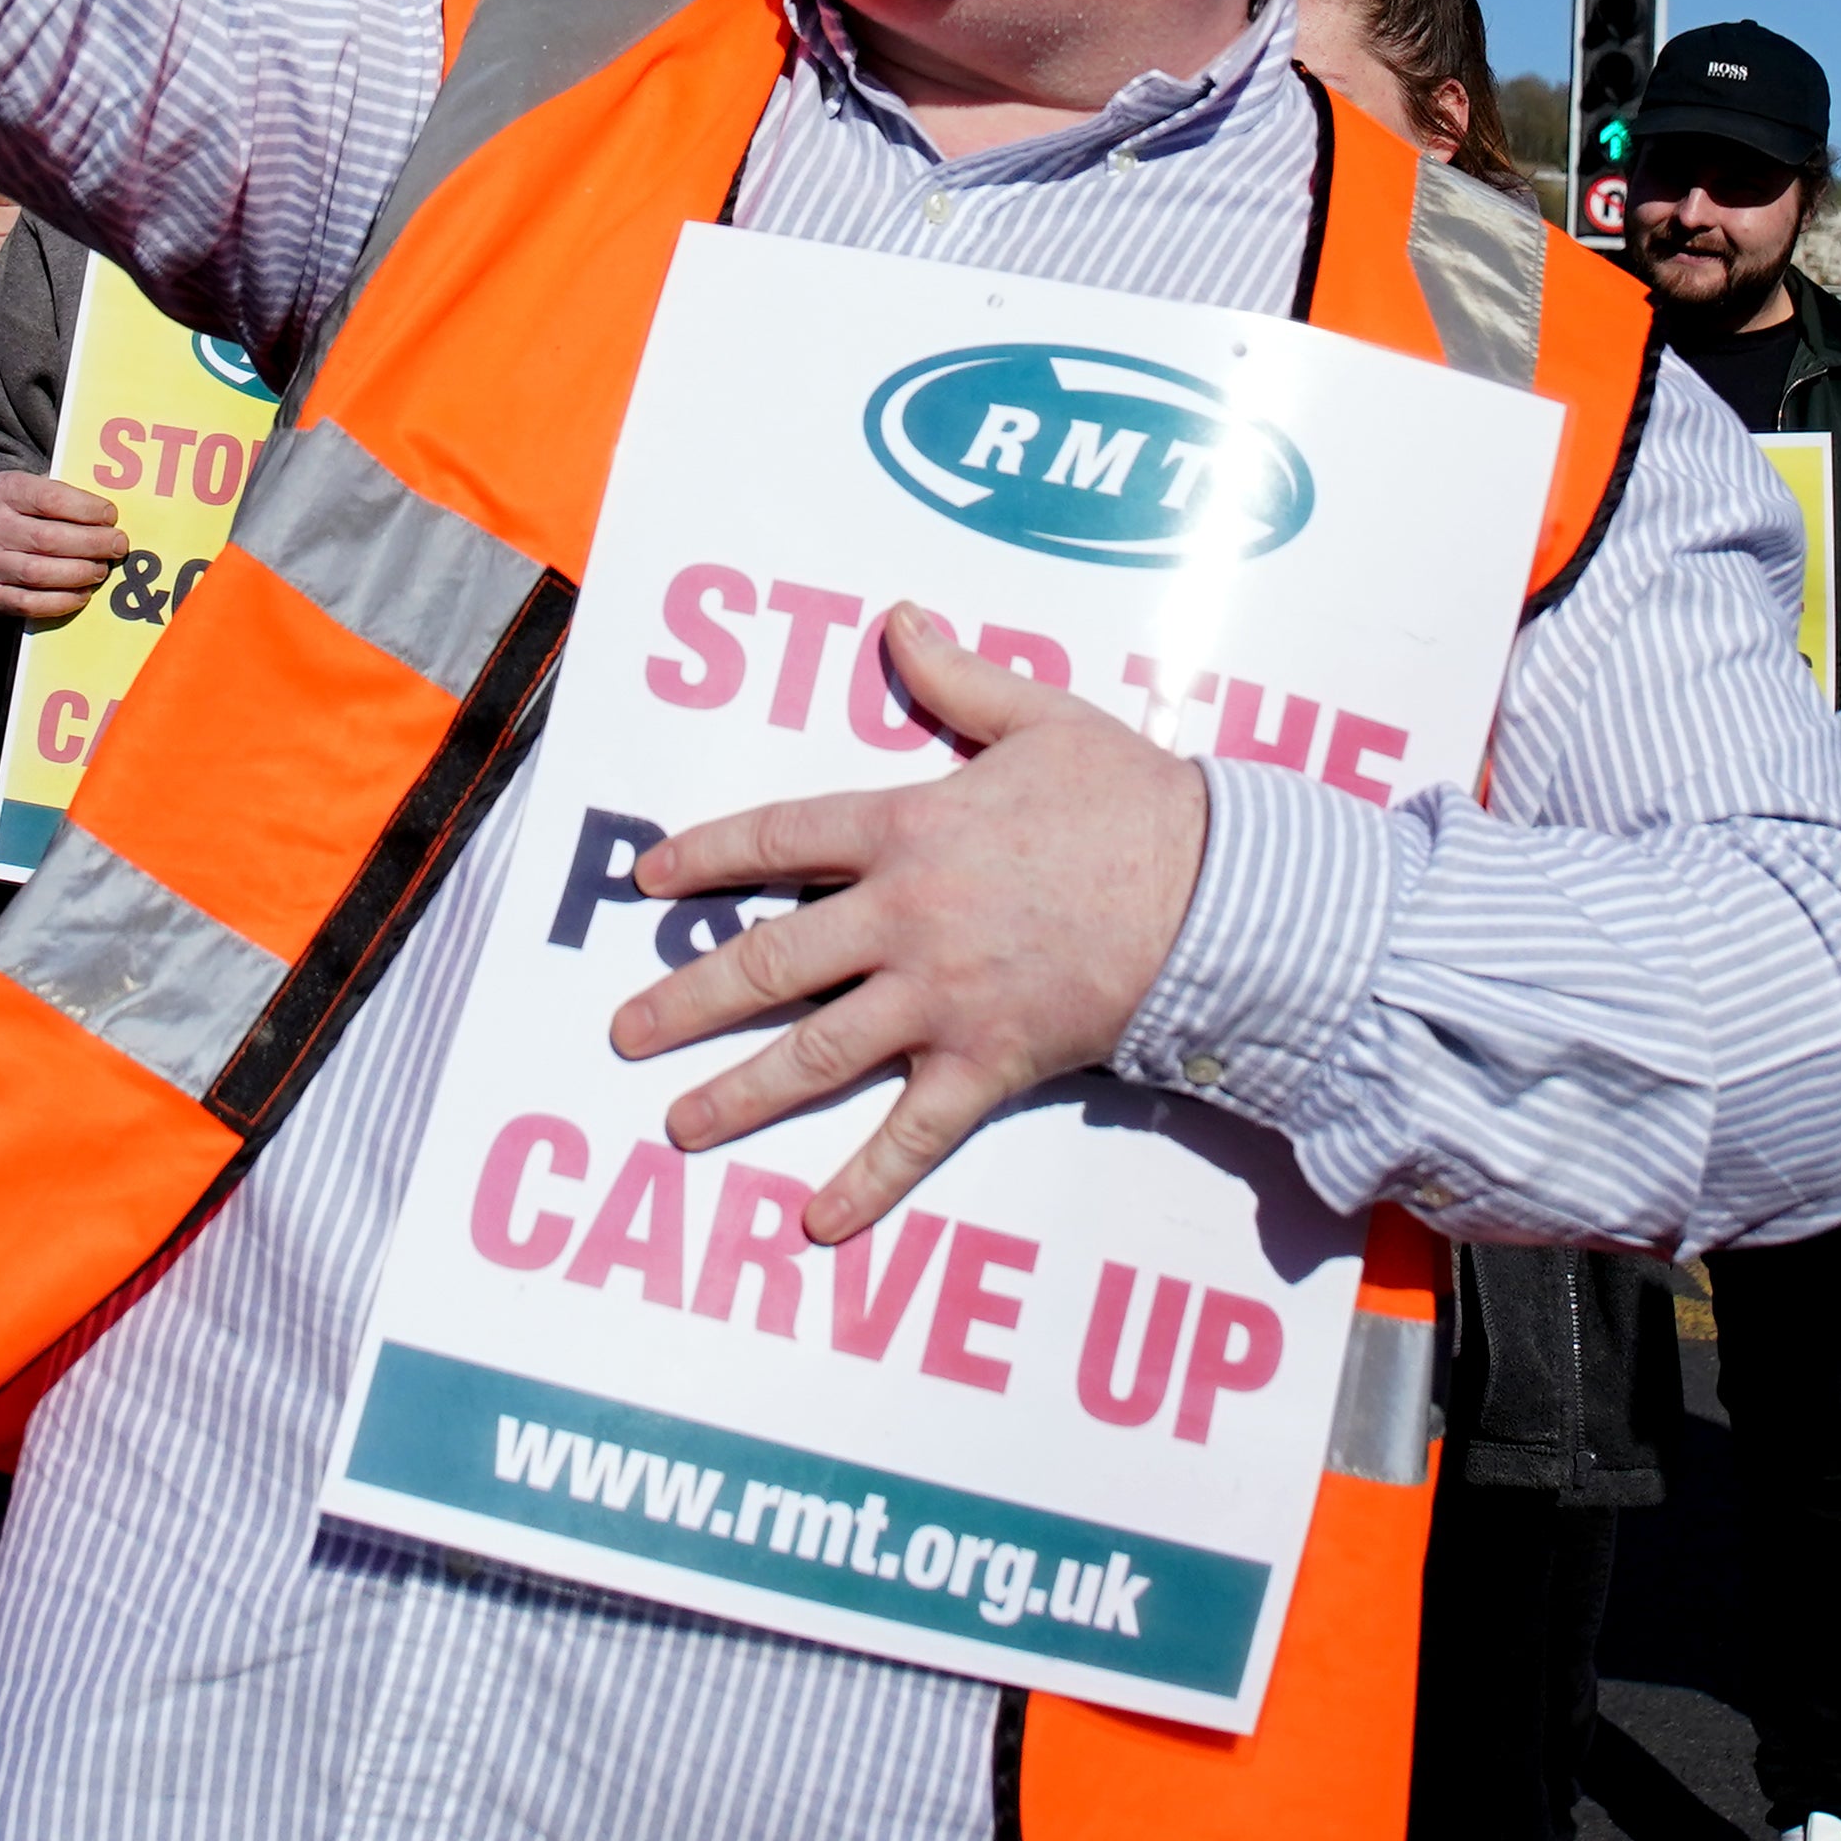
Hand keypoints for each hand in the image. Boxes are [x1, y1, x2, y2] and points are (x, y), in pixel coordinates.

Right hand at [0, 471, 125, 623]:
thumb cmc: (21, 515)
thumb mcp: (34, 492)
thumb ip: (67, 497)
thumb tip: (109, 516)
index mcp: (3, 490)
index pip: (50, 498)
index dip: (86, 509)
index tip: (111, 516)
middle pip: (48, 538)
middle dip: (92, 544)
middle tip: (118, 546)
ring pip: (39, 573)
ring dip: (79, 573)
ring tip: (101, 569)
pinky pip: (29, 603)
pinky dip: (62, 601)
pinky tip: (82, 594)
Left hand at [613, 609, 1211, 1244]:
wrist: (1215, 892)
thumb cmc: (1130, 798)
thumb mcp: (1040, 717)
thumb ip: (956, 677)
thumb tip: (899, 618)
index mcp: (907, 827)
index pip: (778, 839)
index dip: (705, 857)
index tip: (647, 881)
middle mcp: (905, 918)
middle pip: (772, 961)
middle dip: (688, 997)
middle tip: (624, 1030)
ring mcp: (941, 999)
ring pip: (818, 1053)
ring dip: (740, 1094)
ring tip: (678, 1125)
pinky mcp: (988, 1063)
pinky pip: (915, 1135)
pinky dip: (865, 1184)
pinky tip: (815, 1222)